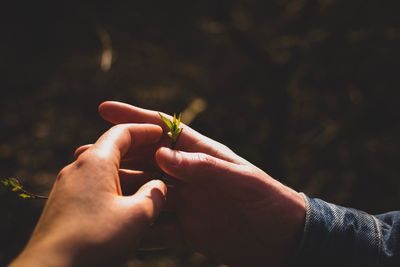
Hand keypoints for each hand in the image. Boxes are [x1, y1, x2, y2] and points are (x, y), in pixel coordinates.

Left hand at [11, 124, 166, 266]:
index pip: (122, 134)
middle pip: (112, 151)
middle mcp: (78, 169)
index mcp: (95, 162)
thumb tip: (159, 188)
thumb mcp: (136, 217)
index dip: (145, 131)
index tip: (162, 134)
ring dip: (129, 175)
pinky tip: (128, 206)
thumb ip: (154, 196)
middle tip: (160, 160)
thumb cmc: (94, 241)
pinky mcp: (64, 206)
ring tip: (149, 186)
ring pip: (104, 172)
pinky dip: (115, 190)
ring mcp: (68, 188)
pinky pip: (95, 189)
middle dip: (138, 154)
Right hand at [99, 101, 305, 266]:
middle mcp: (191, 176)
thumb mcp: (241, 180)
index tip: (104, 109)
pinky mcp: (190, 230)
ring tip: (93, 189)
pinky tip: (117, 227)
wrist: (284, 240)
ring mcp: (188, 203)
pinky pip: (159, 228)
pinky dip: (139, 227)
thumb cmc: (269, 202)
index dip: (134, 118)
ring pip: (147, 194)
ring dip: (122, 191)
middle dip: (118, 157)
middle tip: (85, 154)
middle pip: (147, 163)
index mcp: (204, 155)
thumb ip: (203, 167)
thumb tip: (162, 155)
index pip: (164, 130)